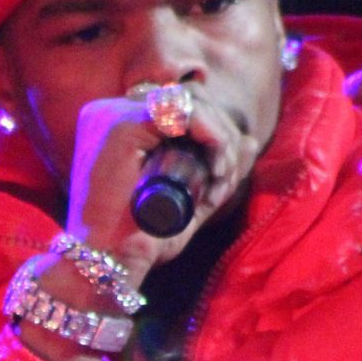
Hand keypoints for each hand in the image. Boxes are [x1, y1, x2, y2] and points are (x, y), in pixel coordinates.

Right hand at [62, 84, 259, 289]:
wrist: (110, 262)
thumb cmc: (139, 238)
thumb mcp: (190, 201)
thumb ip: (218, 173)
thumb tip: (251, 142)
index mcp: (120, 124)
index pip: (179, 105)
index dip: (212, 130)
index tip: (223, 171)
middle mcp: (110, 111)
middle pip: (185, 98)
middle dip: (220, 132)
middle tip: (226, 174)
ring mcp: (111, 114)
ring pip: (185, 101)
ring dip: (217, 134)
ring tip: (221, 174)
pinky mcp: (118, 125)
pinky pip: (175, 111)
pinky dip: (206, 131)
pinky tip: (214, 161)